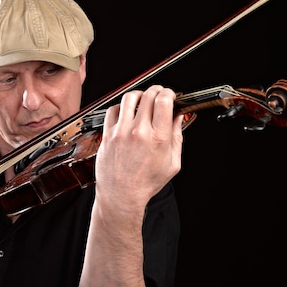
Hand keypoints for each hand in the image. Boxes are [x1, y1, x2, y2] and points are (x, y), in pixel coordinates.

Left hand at [94, 85, 183, 212]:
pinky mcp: (108, 135)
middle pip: (148, 96)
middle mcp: (139, 132)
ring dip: (139, 95)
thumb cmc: (146, 183)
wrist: (121, 195)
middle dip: (156, 91)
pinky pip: (113, 110)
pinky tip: (126, 112)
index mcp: (158, 138)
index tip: (170, 95)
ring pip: (129, 98)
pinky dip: (121, 107)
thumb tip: (178, 116)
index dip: (169, 93)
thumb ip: (177, 137)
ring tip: (142, 100)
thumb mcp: (172, 163)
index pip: (164, 101)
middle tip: (158, 95)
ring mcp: (121, 132)